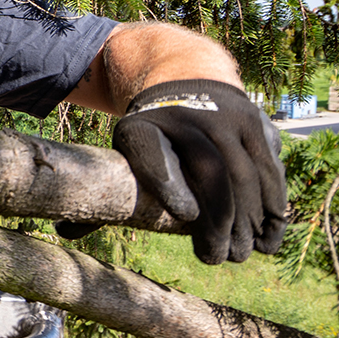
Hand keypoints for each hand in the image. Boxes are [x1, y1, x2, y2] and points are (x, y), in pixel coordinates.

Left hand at [111, 80, 286, 263]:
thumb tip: (64, 230)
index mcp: (144, 126)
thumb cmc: (151, 133)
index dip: (171, 184)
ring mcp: (227, 117)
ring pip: (245, 172)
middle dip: (219, 220)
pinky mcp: (258, 122)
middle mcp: (188, 117)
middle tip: (220, 258)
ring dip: (250, 219)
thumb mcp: (124, 149)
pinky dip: (275, 202)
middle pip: (210, 171)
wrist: (185, 79)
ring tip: (244, 254)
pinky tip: (272, 233)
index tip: (186, 216)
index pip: (155, 154)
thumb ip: (105, 187)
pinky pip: (269, 166)